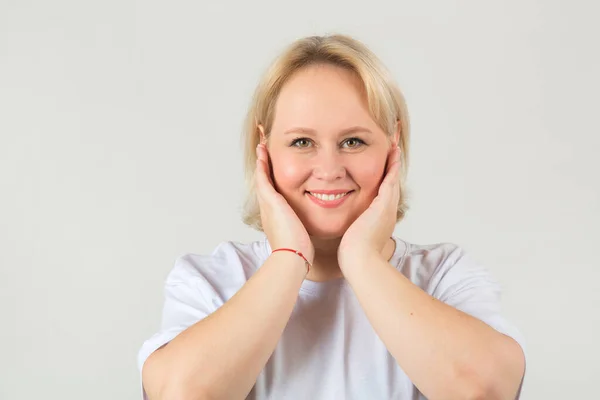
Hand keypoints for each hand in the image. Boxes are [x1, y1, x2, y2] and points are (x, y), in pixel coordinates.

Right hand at [255, 143, 313, 264]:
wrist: (291, 258)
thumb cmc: (298, 254)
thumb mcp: (301, 240)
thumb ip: (304, 234)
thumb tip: (313, 238)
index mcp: (275, 218)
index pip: (272, 195)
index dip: (272, 182)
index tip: (273, 173)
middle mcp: (268, 210)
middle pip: (264, 184)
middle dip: (264, 168)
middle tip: (262, 153)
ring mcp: (267, 205)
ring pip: (262, 178)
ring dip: (262, 162)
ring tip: (262, 148)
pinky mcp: (271, 200)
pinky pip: (263, 177)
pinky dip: (262, 164)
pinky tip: (263, 152)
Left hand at [338, 144, 400, 266]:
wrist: (360, 262)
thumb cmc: (353, 257)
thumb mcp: (353, 242)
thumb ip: (350, 235)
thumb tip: (342, 236)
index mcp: (379, 221)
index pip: (382, 197)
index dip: (383, 182)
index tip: (382, 171)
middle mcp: (387, 213)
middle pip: (391, 186)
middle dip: (392, 169)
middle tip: (394, 153)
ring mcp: (387, 209)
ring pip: (393, 181)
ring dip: (394, 164)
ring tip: (394, 149)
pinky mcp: (383, 206)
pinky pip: (390, 181)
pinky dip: (392, 168)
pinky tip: (393, 156)